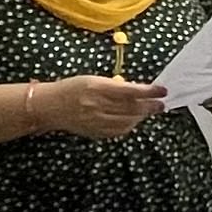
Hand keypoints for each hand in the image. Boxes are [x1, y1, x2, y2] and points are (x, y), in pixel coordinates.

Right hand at [37, 75, 166, 138]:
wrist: (49, 106)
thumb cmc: (72, 88)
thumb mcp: (93, 80)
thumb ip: (115, 86)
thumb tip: (138, 91)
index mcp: (97, 88)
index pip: (130, 91)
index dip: (149, 92)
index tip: (162, 91)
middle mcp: (97, 105)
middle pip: (132, 108)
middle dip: (150, 107)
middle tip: (161, 104)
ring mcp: (95, 121)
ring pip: (127, 121)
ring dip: (141, 117)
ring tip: (148, 111)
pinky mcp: (94, 132)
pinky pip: (117, 131)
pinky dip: (129, 126)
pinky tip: (133, 120)